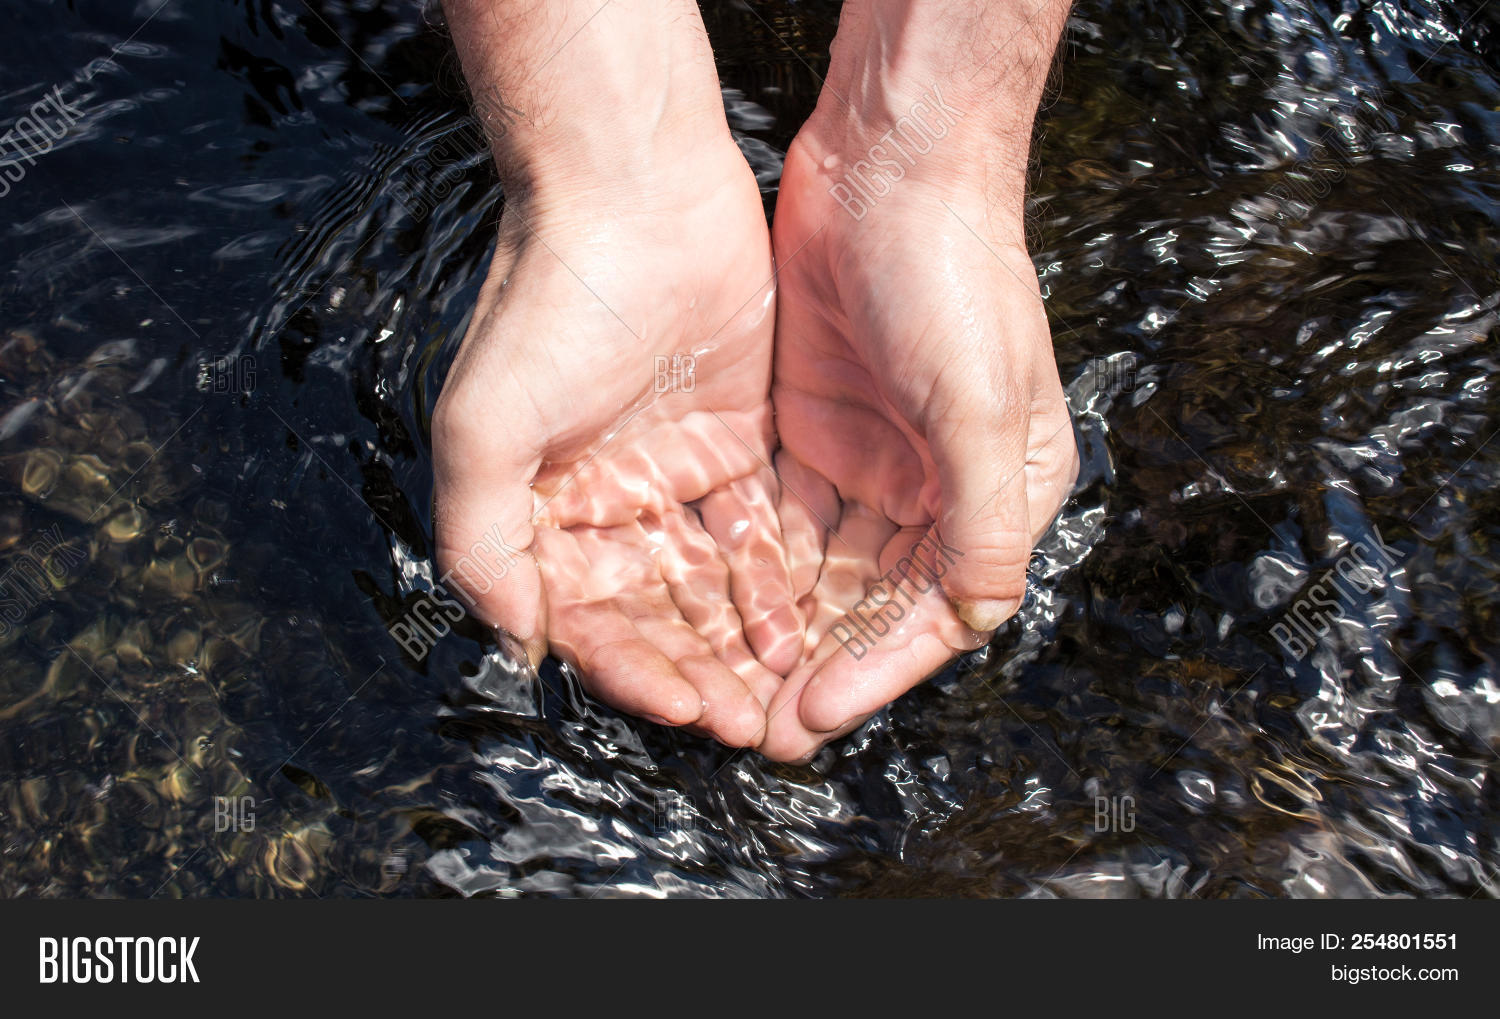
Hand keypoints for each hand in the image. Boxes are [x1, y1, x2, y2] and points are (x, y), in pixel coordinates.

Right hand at [431, 138, 801, 748]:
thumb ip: (484, 541)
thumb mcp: (485, 426)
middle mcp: (607, 500)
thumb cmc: (553, 302)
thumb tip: (517, 643)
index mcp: (542, 508)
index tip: (686, 709)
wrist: (635, 188)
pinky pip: (760, 531)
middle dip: (698, 672)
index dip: (634, 672)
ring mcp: (675, 471)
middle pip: (657, 615)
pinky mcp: (738, 439)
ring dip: (740, 641)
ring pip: (712, 584)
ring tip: (781, 691)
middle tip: (748, 724)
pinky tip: (800, 624)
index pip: (589, 619)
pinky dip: (775, 581)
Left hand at [759, 127, 1078, 761]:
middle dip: (817, 665)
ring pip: (821, 570)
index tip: (808, 713)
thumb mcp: (983, 407)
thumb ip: (980, 521)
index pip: (937, 610)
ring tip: (726, 684)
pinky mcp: (813, 428)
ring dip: (778, 628)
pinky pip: (781, 517)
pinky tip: (712, 608)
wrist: (890, 165)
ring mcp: (872, 459)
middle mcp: (938, 487)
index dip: (873, 670)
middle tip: (757, 726)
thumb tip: (980, 622)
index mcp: (1001, 492)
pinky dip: (753, 565)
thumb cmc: (956, 276)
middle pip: (872, 603)